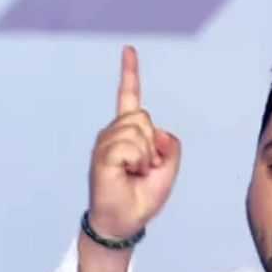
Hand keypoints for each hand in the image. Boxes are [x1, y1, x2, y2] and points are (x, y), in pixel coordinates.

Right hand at [88, 45, 180, 238]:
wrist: (125, 221)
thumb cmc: (143, 197)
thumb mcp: (169, 168)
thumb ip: (170, 145)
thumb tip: (156, 132)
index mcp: (128, 132)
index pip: (129, 97)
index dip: (130, 73)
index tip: (129, 50)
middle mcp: (113, 133)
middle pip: (142, 116)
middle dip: (153, 144)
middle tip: (144, 169)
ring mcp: (105, 143)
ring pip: (137, 131)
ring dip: (145, 157)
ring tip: (135, 174)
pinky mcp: (102, 155)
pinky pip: (130, 147)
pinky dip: (137, 162)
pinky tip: (127, 174)